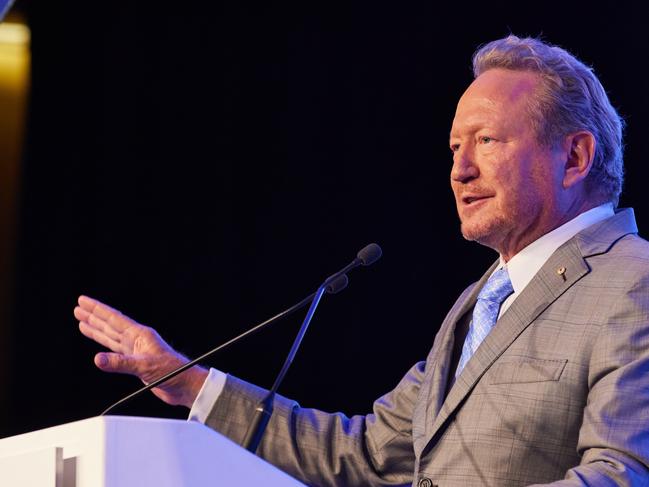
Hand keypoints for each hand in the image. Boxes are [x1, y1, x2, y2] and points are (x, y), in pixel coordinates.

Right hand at [75, 295, 207, 407]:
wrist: (184, 385)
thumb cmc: (173, 372)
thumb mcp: (145, 366)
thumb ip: (121, 363)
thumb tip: (98, 359)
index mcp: (141, 335)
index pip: (114, 319)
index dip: (98, 309)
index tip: (84, 301)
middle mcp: (137, 340)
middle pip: (110, 325)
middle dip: (94, 316)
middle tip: (79, 307)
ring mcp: (136, 350)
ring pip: (111, 337)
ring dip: (96, 329)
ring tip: (83, 321)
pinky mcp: (136, 362)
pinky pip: (115, 351)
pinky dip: (104, 346)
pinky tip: (98, 344)